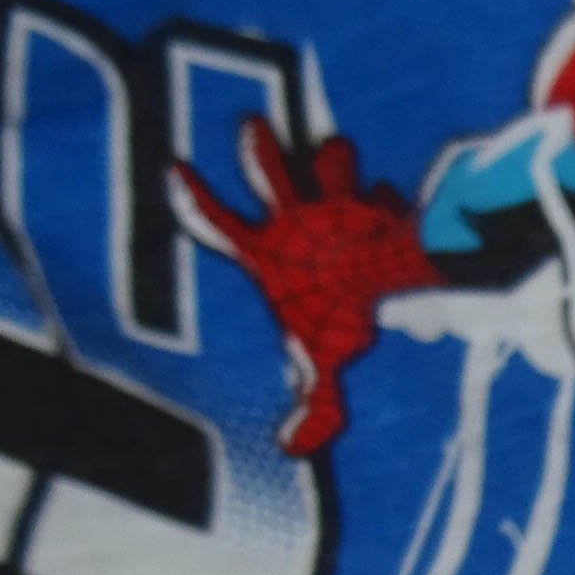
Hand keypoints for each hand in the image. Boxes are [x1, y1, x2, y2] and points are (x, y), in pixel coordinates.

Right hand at [172, 121, 439, 454]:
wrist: (399, 285)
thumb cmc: (347, 318)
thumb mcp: (321, 358)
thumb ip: (311, 402)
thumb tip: (292, 451)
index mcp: (266, 252)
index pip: (217, 220)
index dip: (195, 197)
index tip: (175, 164)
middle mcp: (293, 220)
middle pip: (267, 170)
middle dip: (258, 148)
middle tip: (252, 123)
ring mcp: (331, 205)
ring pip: (322, 162)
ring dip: (332, 158)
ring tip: (336, 146)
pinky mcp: (369, 204)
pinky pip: (378, 193)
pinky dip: (387, 200)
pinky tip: (396, 205)